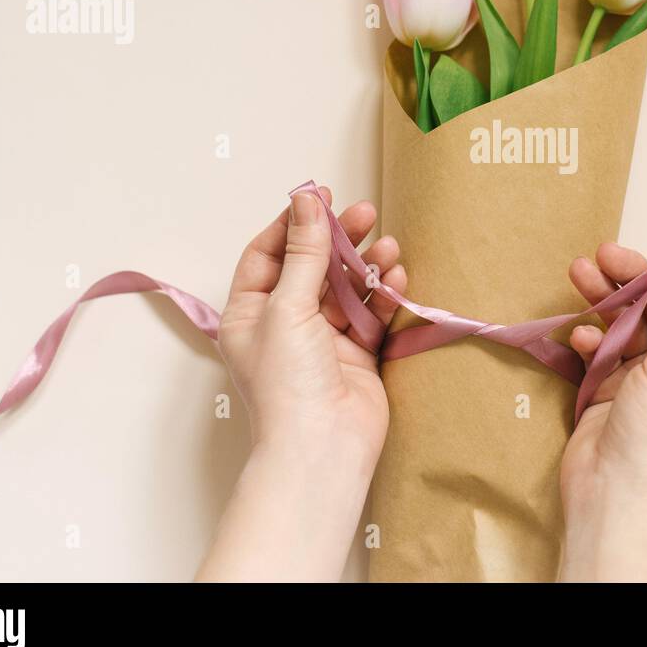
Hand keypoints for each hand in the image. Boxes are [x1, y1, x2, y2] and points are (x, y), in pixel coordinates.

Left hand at [197, 187, 405, 580]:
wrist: (322, 449)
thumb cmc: (288, 385)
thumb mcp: (287, 307)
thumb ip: (304, 253)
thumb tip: (305, 201)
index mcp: (249, 314)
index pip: (267, 255)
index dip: (292, 224)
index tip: (320, 198)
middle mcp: (283, 325)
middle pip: (311, 267)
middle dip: (337, 240)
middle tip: (364, 214)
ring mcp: (321, 342)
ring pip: (345, 290)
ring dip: (366, 266)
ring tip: (389, 246)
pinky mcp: (356, 357)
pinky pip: (371, 316)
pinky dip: (384, 295)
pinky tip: (397, 277)